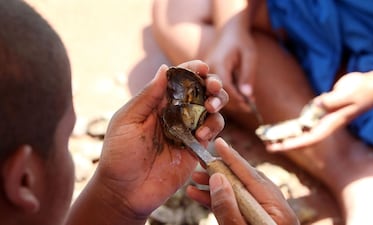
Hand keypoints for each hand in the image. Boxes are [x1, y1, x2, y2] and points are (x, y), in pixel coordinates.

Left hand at [94, 60, 227, 218]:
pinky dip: (213, 127)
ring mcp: (187, 131)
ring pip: (211, 110)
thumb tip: (165, 68)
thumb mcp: (127, 121)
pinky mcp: (196, 148)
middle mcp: (175, 113)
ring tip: (210, 108)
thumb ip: (147, 96)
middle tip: (213, 87)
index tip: (203, 67)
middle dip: (212, 84)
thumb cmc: (119, 155)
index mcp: (157, 102)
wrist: (125, 191)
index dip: (193, 70)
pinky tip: (202, 135)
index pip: (179, 80)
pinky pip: (212, 132)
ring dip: (217, 104)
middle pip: (201, 91)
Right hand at [187, 138, 298, 224]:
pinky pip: (238, 205)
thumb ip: (228, 208)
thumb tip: (217, 178)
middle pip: (245, 181)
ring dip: (216, 186)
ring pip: (239, 193)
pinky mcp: (257, 221)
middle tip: (200, 162)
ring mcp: (266, 215)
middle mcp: (276, 209)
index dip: (233, 159)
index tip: (219, 143)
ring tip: (195, 179)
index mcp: (279, 210)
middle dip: (220, 171)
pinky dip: (221, 200)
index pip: (252, 176)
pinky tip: (201, 196)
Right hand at [206, 22, 256, 111]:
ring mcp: (205, 74)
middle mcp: (207, 70)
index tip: (249, 105)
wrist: (229, 31)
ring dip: (232, 101)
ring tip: (249, 104)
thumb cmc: (241, 41)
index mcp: (217, 63)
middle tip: (250, 108)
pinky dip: (228, 95)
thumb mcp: (249, 55)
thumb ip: (248, 75)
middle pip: (218, 93)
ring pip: (216, 94)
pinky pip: (215, 89)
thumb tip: (248, 96)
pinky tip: (242, 98)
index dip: (237, 98)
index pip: (225, 87)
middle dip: (235, 103)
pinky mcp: (206, 77)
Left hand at [267, 72, 372, 150]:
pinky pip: (303, 118)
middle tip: (266, 145)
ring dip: (285, 132)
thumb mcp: (347, 96)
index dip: (293, 144)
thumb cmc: (360, 93)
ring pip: (300, 128)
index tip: (278, 147)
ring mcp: (321, 117)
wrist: (368, 88)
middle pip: (301, 136)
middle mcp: (323, 123)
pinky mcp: (320, 108)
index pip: (308, 138)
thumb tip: (317, 104)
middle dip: (284, 141)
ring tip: (268, 135)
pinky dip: (292, 122)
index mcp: (329, 124)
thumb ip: (332, 100)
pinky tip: (282, 125)